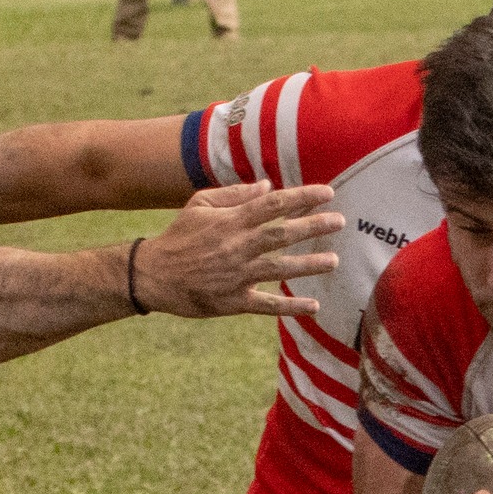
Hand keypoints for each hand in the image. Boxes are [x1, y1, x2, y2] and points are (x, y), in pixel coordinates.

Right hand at [131, 181, 345, 319]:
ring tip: (333, 261)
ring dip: (307, 265)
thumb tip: (268, 186)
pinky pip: (266, 305)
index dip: (301, 197)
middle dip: (312, 227)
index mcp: (230, 221)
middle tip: (339, 221)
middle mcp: (236, 247)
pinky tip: (314, 306)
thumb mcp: (200, 205)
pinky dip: (290, 307)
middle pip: (280, 234)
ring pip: (278, 268)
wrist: (153, 275)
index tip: (327, 193)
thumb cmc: (180, 236)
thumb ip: (235, 195)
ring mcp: (236, 275)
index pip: (272, 204)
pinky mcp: (234, 301)